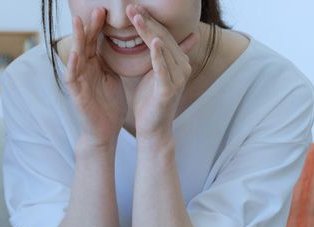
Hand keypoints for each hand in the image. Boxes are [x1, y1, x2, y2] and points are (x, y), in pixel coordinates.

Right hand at [66, 8, 126, 146]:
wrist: (105, 129)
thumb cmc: (109, 104)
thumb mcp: (113, 76)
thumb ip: (113, 59)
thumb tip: (125, 41)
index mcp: (94, 64)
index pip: (96, 40)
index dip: (100, 25)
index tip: (107, 10)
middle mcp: (84, 69)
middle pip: (86, 43)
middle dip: (90, 26)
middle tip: (97, 9)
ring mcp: (78, 80)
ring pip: (76, 56)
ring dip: (77, 39)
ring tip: (79, 22)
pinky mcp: (76, 94)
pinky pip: (72, 77)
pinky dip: (73, 65)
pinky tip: (75, 54)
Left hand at [126, 5, 198, 136]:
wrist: (153, 129)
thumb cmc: (151, 101)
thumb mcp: (154, 73)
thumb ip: (158, 55)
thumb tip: (158, 37)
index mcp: (178, 61)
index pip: (162, 34)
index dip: (149, 20)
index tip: (133, 8)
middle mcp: (182, 66)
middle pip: (162, 37)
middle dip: (146, 21)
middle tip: (131, 7)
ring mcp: (177, 77)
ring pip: (162, 48)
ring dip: (148, 31)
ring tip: (136, 16)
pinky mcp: (169, 89)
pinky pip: (163, 68)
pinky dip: (158, 54)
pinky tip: (152, 41)